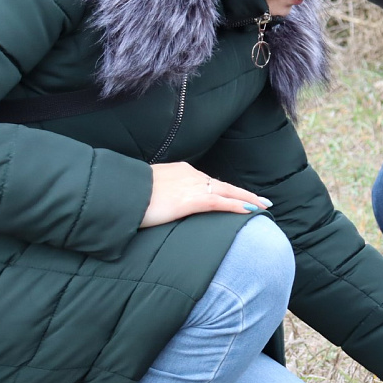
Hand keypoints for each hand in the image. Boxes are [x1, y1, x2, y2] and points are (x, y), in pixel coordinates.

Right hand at [141, 162, 269, 227]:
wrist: (120, 192)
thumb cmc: (129, 194)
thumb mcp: (148, 190)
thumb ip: (162, 194)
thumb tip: (164, 203)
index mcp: (180, 172)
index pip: (209, 181)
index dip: (226, 190)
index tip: (237, 195)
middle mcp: (190, 175)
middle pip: (224, 185)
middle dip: (245, 193)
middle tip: (263, 201)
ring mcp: (191, 186)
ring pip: (227, 192)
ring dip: (247, 200)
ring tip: (263, 207)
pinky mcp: (190, 200)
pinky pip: (220, 202)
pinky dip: (237, 206)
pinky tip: (250, 211)